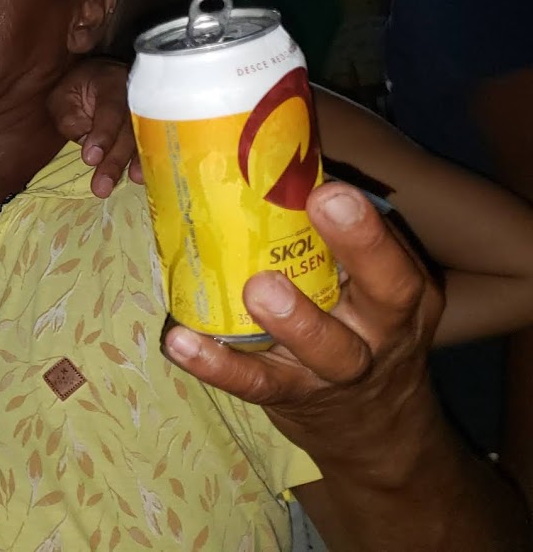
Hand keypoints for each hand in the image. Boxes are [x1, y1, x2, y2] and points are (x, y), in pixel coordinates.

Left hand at [48, 57, 140, 196]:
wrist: (99, 78)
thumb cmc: (77, 89)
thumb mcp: (62, 97)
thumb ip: (70, 119)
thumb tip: (87, 144)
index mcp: (110, 82)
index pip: (110, 109)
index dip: (103, 134)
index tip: (91, 159)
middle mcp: (135, 95)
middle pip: (129, 129)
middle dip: (115, 160)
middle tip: (101, 187)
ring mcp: (146, 109)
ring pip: (141, 139)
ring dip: (130, 166)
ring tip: (120, 185)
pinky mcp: (150, 125)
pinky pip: (149, 144)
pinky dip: (143, 162)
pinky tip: (138, 178)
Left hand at [162, 183, 444, 468]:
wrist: (369, 424)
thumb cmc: (352, 327)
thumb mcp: (364, 286)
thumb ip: (328, 239)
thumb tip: (268, 158)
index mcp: (402, 292)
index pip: (397, 254)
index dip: (369, 225)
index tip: (330, 188)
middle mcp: (381, 330)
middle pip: (388, 293)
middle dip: (359, 247)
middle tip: (318, 206)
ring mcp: (337, 370)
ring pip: (327, 348)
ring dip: (293, 317)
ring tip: (255, 289)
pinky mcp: (290, 396)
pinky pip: (255, 383)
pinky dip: (216, 364)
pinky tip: (180, 342)